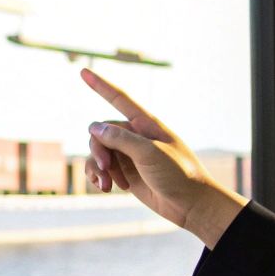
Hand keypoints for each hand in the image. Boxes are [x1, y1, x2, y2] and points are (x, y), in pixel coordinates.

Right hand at [79, 67, 247, 246]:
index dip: (100, 85)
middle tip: (104, 167)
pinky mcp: (126, 173)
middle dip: (98, 149)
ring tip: (107, 185)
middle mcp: (135, 136)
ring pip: (99, 152)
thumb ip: (120, 138)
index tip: (83, 71)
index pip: (119, 99)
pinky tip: (107, 188)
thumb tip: (94, 127)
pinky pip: (102, 169)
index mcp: (146, 124)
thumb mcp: (149, 153)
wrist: (191, 205)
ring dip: (97, 168)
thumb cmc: (178, 174)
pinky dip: (99, 177)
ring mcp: (129, 155)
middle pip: (101, 132)